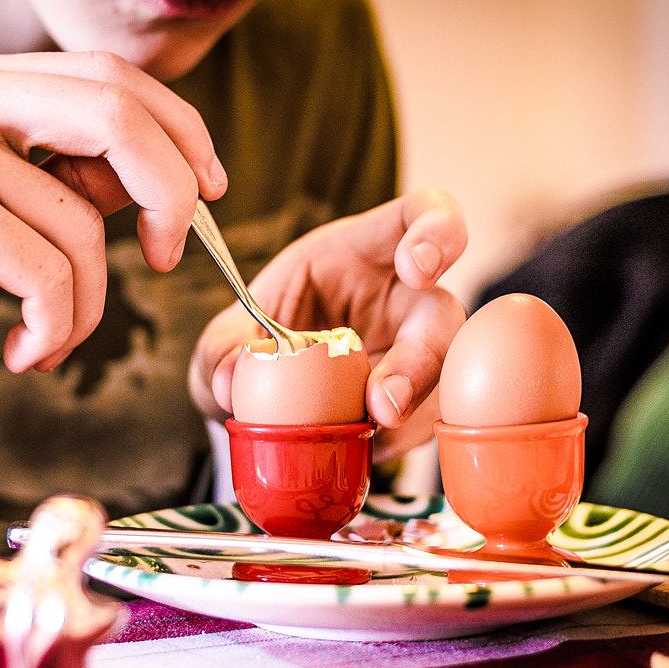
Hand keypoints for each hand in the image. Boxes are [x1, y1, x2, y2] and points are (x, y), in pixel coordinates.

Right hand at [0, 50, 226, 439]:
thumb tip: (150, 187)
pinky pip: (49, 273)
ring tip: (45, 339)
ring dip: (87, 305)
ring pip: (84, 222)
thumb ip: (57, 183)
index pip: (109, 76)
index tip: (208, 190)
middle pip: (119, 111)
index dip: (179, 130)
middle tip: (172, 257)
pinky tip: (21, 351)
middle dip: (174, 192)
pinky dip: (56, 328)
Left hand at [188, 189, 467, 462]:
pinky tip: (364, 452)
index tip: (416, 268)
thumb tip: (231, 384)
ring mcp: (414, 354)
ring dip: (413, 411)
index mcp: (364, 251)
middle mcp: (402, 299)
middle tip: (385, 401)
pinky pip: (424, 422)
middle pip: (444, 313)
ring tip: (369, 434)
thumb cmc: (256, 338)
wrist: (254, 395)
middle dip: (424, 356)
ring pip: (444, 378)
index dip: (437, 232)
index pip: (423, 215)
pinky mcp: (414, 402)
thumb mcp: (228, 333)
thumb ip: (225, 348)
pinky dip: (397, 443)